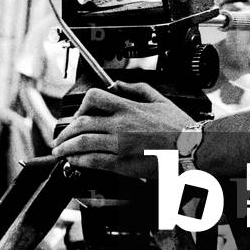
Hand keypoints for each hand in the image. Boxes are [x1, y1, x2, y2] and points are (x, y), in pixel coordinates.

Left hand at [51, 80, 195, 178]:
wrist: (189, 149)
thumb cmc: (178, 126)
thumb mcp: (159, 99)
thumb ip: (136, 88)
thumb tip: (118, 85)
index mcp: (129, 108)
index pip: (95, 98)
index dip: (82, 105)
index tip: (79, 113)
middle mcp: (120, 126)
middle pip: (82, 123)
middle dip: (66, 130)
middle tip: (61, 136)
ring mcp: (119, 145)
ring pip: (83, 143)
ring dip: (66, 147)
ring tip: (60, 150)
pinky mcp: (121, 164)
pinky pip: (92, 161)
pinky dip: (78, 161)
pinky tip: (74, 161)